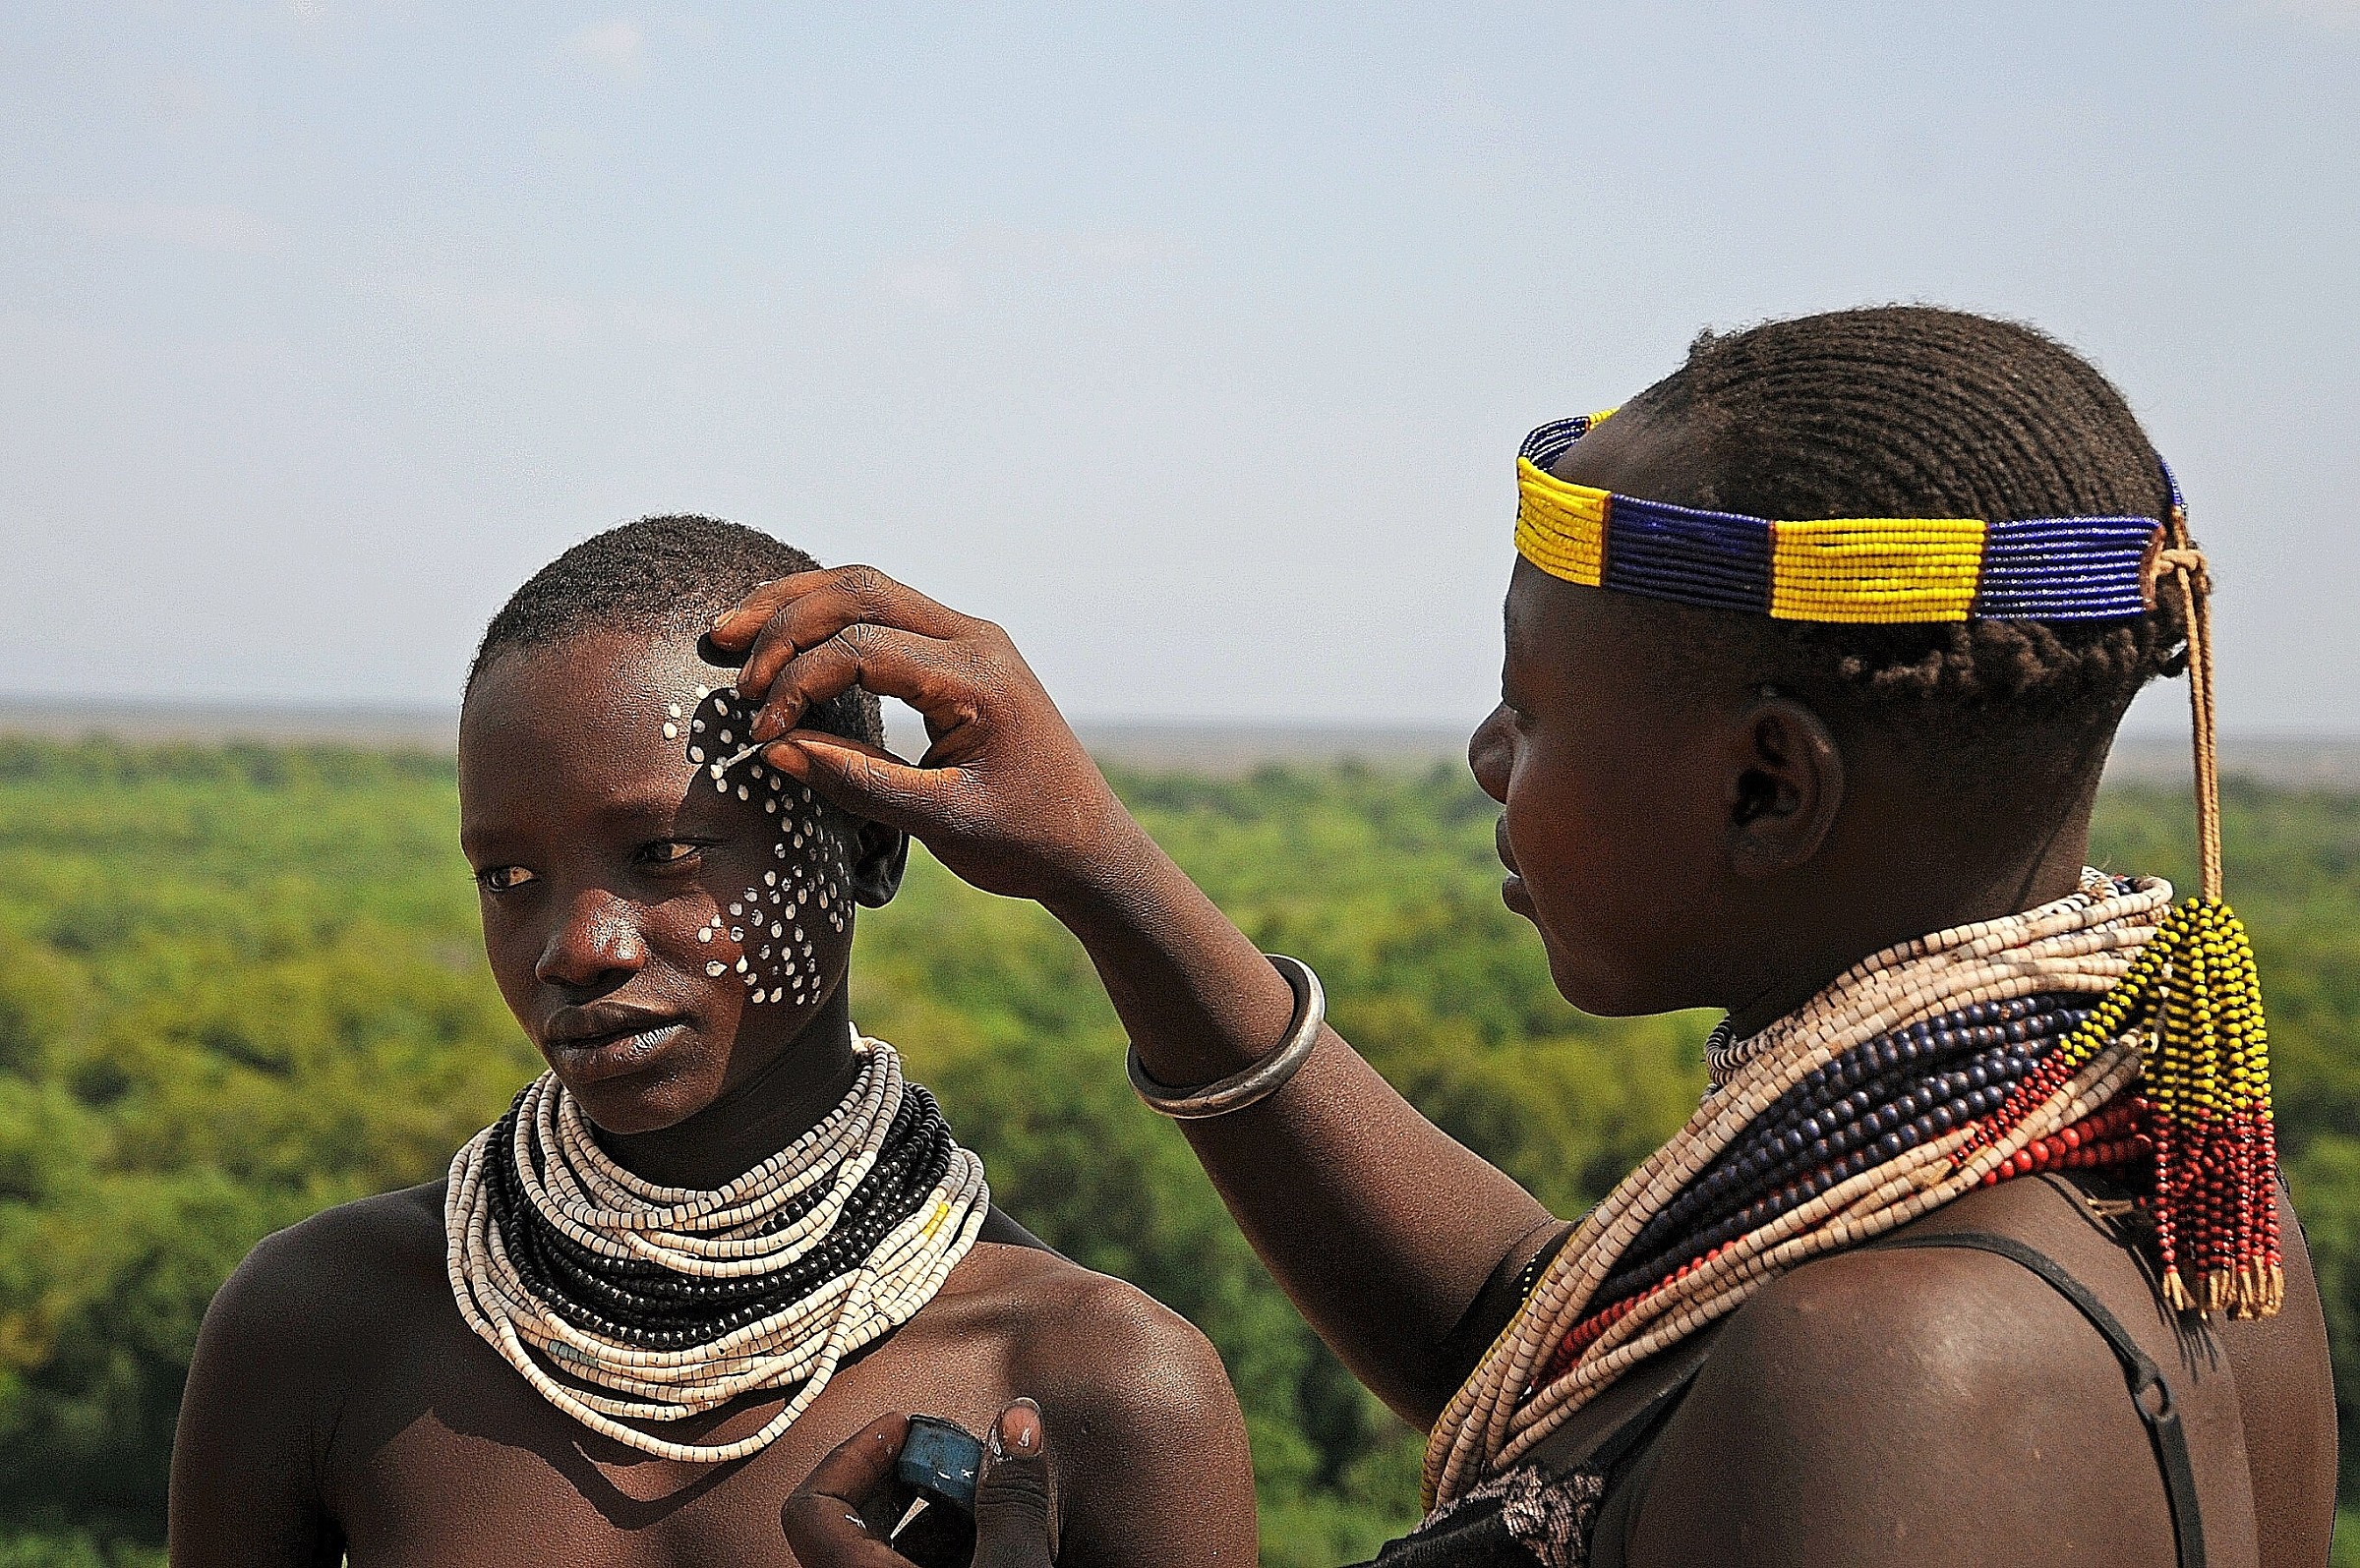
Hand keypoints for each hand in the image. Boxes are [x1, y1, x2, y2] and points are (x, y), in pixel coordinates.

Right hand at [708, 567, 1141, 907]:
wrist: (1089, 847)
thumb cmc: (1025, 840)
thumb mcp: (940, 821)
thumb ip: (857, 781)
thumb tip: (774, 750)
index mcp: (977, 677)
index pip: (862, 646)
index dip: (798, 682)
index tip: (763, 734)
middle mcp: (976, 639)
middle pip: (861, 591)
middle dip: (785, 619)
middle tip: (725, 653)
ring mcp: (970, 638)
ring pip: (869, 588)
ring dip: (798, 606)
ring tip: (734, 631)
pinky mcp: (960, 652)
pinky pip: (885, 611)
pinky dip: (828, 619)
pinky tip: (783, 640)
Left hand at [782, 1402, 1055, 1567]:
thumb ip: (1010, 1499)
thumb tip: (1018, 1421)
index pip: (811, 1506)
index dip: (854, 1455)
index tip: (903, 1427)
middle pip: (848, 1519)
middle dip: (903, 1474)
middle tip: (950, 1455)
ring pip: (880, 1548)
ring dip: (930, 1512)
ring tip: (983, 1495)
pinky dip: (942, 1548)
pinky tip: (991, 1538)